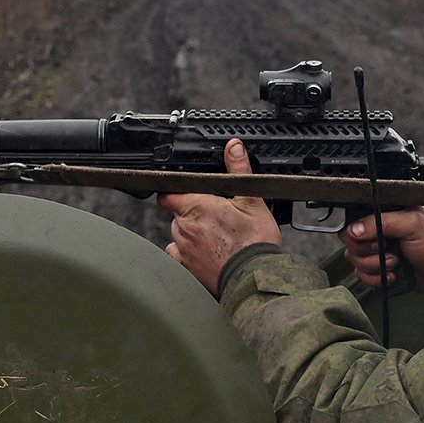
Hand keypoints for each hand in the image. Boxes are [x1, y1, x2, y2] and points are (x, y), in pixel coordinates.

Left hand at [158, 139, 281, 295]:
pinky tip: (207, 254)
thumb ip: (239, 170)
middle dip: (192, 215)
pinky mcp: (186, 269)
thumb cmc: (255, 241)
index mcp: (197, 206)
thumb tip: (234, 146)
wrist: (255, 276)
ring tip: (216, 239)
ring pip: (178, 236)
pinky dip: (189, 255)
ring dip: (191, 235)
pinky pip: (179, 257)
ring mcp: (183, 249)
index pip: (169, 194)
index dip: (176, 193)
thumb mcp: (252, 200)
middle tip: (216, 219)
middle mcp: (184, 227)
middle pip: (178, 215)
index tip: (187, 195)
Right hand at [340, 208, 423, 293]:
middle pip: (349, 243)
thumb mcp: (412, 224)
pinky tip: (393, 275)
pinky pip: (361, 276)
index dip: (358, 234)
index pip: (352, 220)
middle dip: (369, 253)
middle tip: (389, 251)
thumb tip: (354, 230)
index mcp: (381, 213)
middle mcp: (374, 231)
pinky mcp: (376, 269)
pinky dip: (376, 279)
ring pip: (354, 261)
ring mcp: (374, 251)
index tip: (377, 240)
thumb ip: (382, 223)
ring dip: (375, 267)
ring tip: (396, 263)